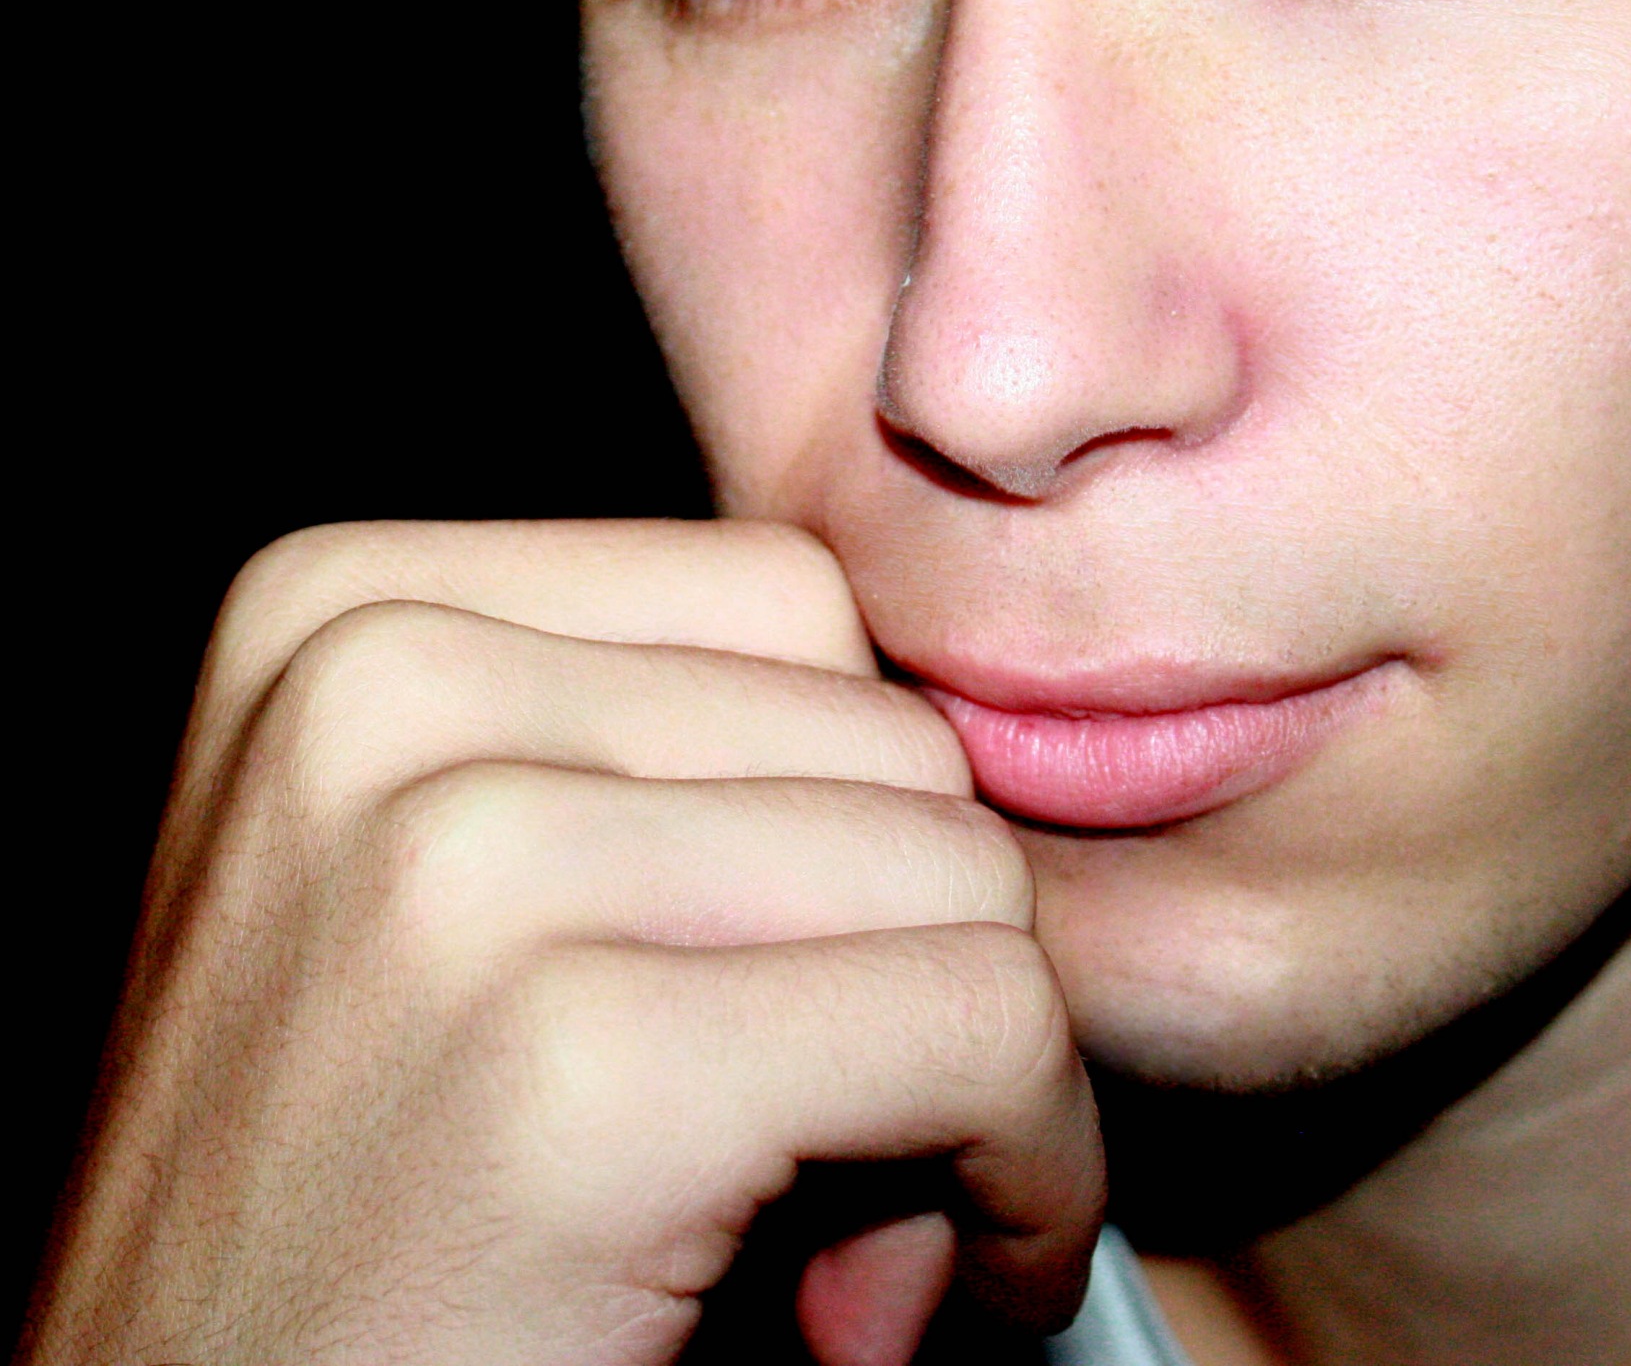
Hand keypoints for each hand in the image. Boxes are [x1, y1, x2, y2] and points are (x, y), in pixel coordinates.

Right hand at [30, 520, 1101, 1364]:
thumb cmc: (359, 1218)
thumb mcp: (460, 910)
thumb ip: (686, 783)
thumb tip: (1002, 764)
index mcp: (347, 614)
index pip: (788, 602)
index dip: (861, 801)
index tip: (840, 971)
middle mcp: (380, 686)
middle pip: (888, 733)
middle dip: (929, 947)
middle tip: (860, 1144)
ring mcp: (465, 861)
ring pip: (962, 869)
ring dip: (988, 1068)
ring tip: (872, 1225)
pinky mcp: (577, 1066)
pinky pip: (980, 1023)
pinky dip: (1025, 1164)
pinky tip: (922, 1286)